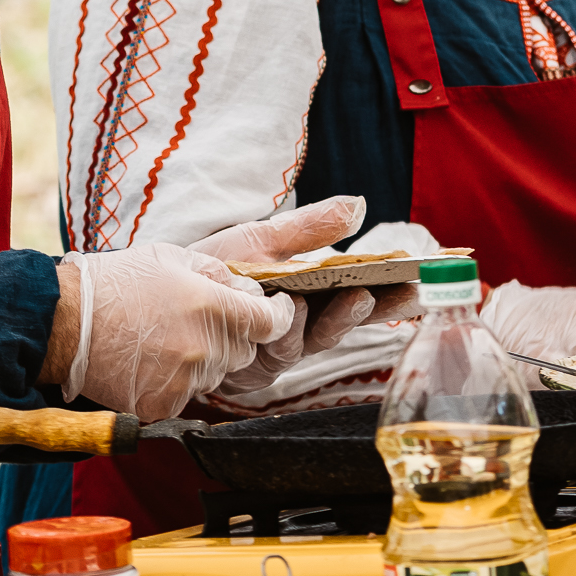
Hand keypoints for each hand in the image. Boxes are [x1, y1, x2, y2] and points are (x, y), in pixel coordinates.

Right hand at [45, 243, 293, 419]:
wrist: (63, 323)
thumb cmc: (116, 283)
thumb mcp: (172, 258)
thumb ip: (219, 273)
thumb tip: (248, 288)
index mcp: (212, 307)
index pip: (273, 323)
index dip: (280, 317)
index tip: (276, 312)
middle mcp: (204, 348)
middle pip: (246, 350)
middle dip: (234, 335)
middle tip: (200, 321)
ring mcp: (184, 381)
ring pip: (217, 373)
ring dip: (205, 359)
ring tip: (167, 339)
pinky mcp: (163, 406)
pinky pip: (188, 396)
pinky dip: (176, 382)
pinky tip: (151, 362)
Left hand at [194, 203, 423, 387]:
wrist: (157, 294)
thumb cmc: (212, 266)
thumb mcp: (262, 238)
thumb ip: (309, 228)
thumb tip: (359, 205)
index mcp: (309, 297)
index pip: (360, 297)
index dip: (391, 294)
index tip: (418, 283)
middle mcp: (299, 328)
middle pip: (346, 324)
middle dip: (374, 310)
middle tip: (396, 294)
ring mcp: (276, 351)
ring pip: (315, 341)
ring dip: (335, 320)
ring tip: (352, 295)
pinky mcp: (250, 371)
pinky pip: (276, 354)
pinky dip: (288, 332)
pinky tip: (294, 311)